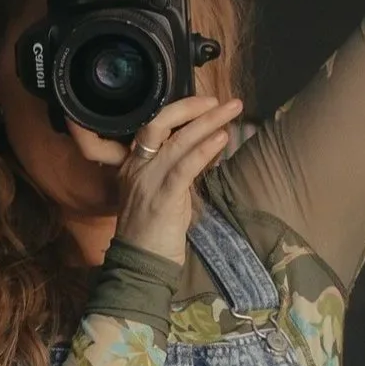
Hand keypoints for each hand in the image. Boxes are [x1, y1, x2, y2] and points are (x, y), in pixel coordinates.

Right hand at [113, 94, 244, 259]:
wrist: (140, 265)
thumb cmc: (154, 233)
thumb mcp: (163, 193)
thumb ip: (178, 171)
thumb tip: (206, 149)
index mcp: (133, 165)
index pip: (153, 127)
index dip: (180, 111)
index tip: (205, 103)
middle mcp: (137, 168)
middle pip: (160, 124)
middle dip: (191, 107)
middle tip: (219, 100)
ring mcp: (148, 181)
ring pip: (177, 141)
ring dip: (208, 122)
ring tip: (231, 110)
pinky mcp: (163, 198)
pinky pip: (184, 167)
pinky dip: (204, 149)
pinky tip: (222, 137)